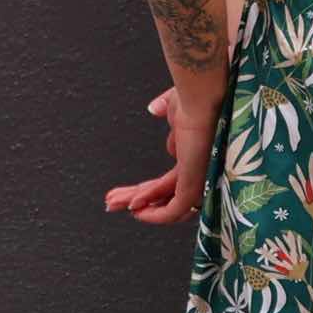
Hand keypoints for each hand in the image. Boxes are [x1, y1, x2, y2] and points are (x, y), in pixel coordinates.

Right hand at [103, 84, 223, 224]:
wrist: (201, 99)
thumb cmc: (196, 98)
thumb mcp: (176, 104)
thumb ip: (167, 108)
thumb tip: (155, 109)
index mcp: (194, 157)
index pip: (167, 184)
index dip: (145, 190)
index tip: (125, 193)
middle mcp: (197, 172)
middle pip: (163, 196)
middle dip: (135, 199)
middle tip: (111, 202)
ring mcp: (197, 180)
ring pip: (165, 205)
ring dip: (137, 204)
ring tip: (113, 203)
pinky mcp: (193, 185)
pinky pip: (172, 210)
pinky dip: (153, 214)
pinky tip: (134, 208)